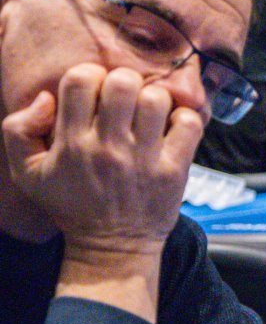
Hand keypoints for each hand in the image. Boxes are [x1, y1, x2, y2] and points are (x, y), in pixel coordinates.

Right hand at [2, 63, 199, 256]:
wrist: (112, 248)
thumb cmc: (70, 204)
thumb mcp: (26, 171)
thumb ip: (18, 128)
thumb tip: (46, 97)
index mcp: (71, 143)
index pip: (80, 80)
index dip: (89, 75)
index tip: (94, 91)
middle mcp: (108, 148)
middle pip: (123, 82)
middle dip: (124, 81)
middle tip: (124, 99)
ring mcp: (144, 159)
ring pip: (157, 99)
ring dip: (154, 99)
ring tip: (147, 115)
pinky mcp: (174, 170)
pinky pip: (189, 124)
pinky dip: (184, 119)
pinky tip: (171, 129)